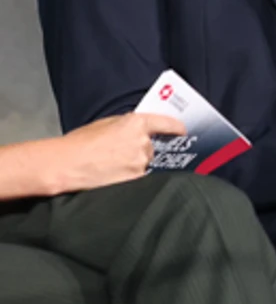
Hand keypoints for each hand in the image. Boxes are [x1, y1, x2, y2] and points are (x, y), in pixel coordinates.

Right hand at [30, 111, 185, 193]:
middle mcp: (143, 142)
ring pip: (145, 164)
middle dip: (140, 151)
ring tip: (110, 166)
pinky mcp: (136, 179)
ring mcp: (141, 162)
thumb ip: (126, 126)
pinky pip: (140, 178)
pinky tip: (113, 176)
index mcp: (135, 123)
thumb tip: (138, 130)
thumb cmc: (78, 144)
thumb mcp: (103, 125)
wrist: (65, 165)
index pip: (165, 123)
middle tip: (118, 155)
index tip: (182, 131)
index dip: (175, 128)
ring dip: (133, 165)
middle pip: (152, 148)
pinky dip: (130, 177)